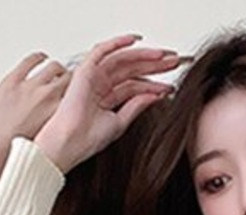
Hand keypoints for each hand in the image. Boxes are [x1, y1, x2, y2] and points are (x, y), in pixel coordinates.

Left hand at [0, 52, 71, 190]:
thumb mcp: (45, 139)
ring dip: (57, 68)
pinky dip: (39, 58)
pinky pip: (31, 61)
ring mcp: (30, 86)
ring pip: (53, 67)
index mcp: (59, 112)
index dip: (80, 91)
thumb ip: (56, 124)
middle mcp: (48, 96)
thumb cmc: (17, 150)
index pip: (78, 93)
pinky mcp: (14, 79)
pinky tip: (41, 59)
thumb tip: (59, 121)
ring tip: (58, 69)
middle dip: (71, 78)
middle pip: (68, 77)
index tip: (81, 90)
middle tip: (72, 79)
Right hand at [33, 35, 180, 173]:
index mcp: (108, 98)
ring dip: (143, 56)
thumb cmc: (88, 139)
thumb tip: (155, 95)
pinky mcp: (86, 70)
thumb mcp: (120, 123)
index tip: (172, 86)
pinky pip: (103, 51)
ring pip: (122, 60)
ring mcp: (94, 76)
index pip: (135, 86)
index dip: (154, 85)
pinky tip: (135, 41)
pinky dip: (118, 44)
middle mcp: (102, 84)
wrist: (71, 143)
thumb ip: (136, 106)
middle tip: (174, 63)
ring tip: (163, 56)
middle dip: (153, 66)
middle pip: (132, 70)